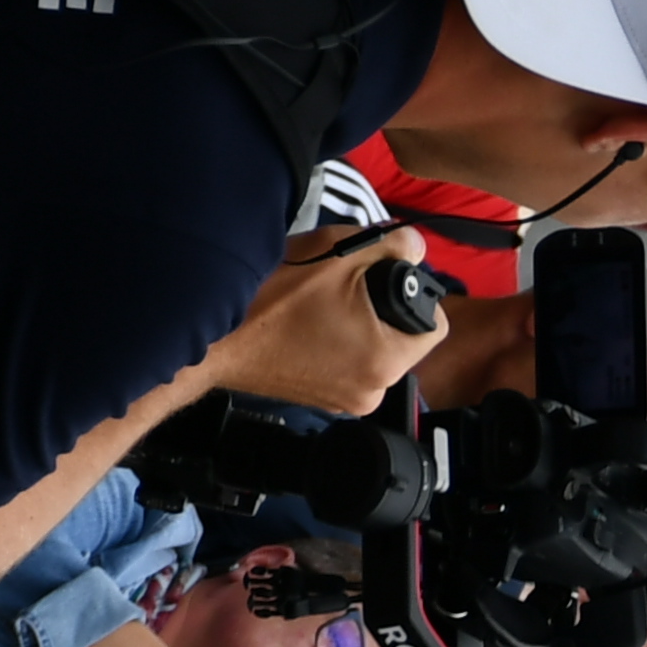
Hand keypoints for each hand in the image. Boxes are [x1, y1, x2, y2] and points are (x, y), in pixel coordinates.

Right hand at [203, 229, 443, 420]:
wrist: (213, 338)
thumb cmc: (270, 300)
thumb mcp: (336, 256)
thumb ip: (388, 247)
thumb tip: (416, 245)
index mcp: (385, 361)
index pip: (434, 326)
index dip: (417, 295)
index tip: (389, 279)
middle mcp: (372, 391)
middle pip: (404, 339)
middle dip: (386, 309)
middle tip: (349, 286)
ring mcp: (346, 400)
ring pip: (374, 351)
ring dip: (361, 324)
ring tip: (325, 302)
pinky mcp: (321, 400)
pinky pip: (348, 365)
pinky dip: (338, 342)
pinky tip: (310, 322)